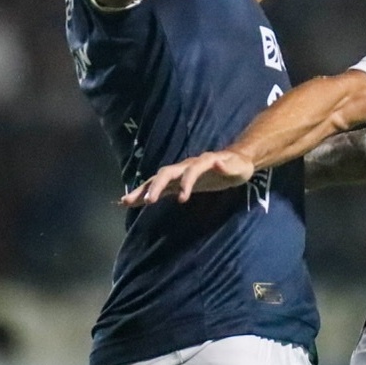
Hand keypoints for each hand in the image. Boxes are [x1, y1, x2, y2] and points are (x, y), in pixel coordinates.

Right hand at [120, 150, 255, 206]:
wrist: (234, 161)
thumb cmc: (239, 166)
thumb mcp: (239, 168)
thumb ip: (228, 167)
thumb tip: (217, 162)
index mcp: (203, 161)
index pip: (191, 170)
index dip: (186, 183)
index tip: (183, 199)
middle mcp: (187, 165)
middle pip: (168, 172)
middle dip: (157, 185)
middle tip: (147, 201)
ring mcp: (180, 173)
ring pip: (158, 179)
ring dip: (143, 189)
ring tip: (125, 201)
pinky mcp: (176, 182)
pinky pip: (157, 187)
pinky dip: (144, 193)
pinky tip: (128, 202)